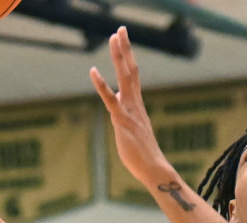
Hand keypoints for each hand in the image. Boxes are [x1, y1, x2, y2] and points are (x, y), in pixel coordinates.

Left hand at [90, 28, 171, 185]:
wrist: (153, 168)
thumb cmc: (142, 154)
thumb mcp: (132, 129)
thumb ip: (124, 112)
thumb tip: (116, 102)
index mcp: (137, 105)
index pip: (133, 75)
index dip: (127, 56)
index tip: (123, 39)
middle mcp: (135, 103)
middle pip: (131, 70)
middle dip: (125, 49)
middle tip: (121, 29)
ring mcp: (130, 110)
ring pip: (125, 77)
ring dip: (119, 56)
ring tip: (114, 37)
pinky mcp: (122, 121)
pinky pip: (110, 99)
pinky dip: (101, 84)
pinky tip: (93, 70)